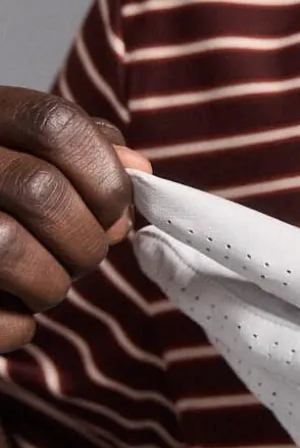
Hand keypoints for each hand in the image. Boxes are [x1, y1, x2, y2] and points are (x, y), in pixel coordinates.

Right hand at [0, 89, 152, 353]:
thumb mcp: (30, 152)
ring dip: (51, 282)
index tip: (114, 207)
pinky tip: (11, 310)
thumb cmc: (1, 197)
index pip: (55, 123)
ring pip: (7, 247)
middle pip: (40, 190)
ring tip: (47, 284)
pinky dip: (17, 325)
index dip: (103, 170)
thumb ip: (86, 151)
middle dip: (85, 239)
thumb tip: (137, 167)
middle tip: (84, 256)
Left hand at [130, 174, 299, 447]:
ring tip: (192, 287)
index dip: (209, 224)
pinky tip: (258, 358)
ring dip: (225, 329)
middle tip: (147, 235)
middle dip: (193, 277)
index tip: (159, 194)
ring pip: (267, 378)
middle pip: (252, 325)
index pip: (281, 262)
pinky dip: (269, 381)